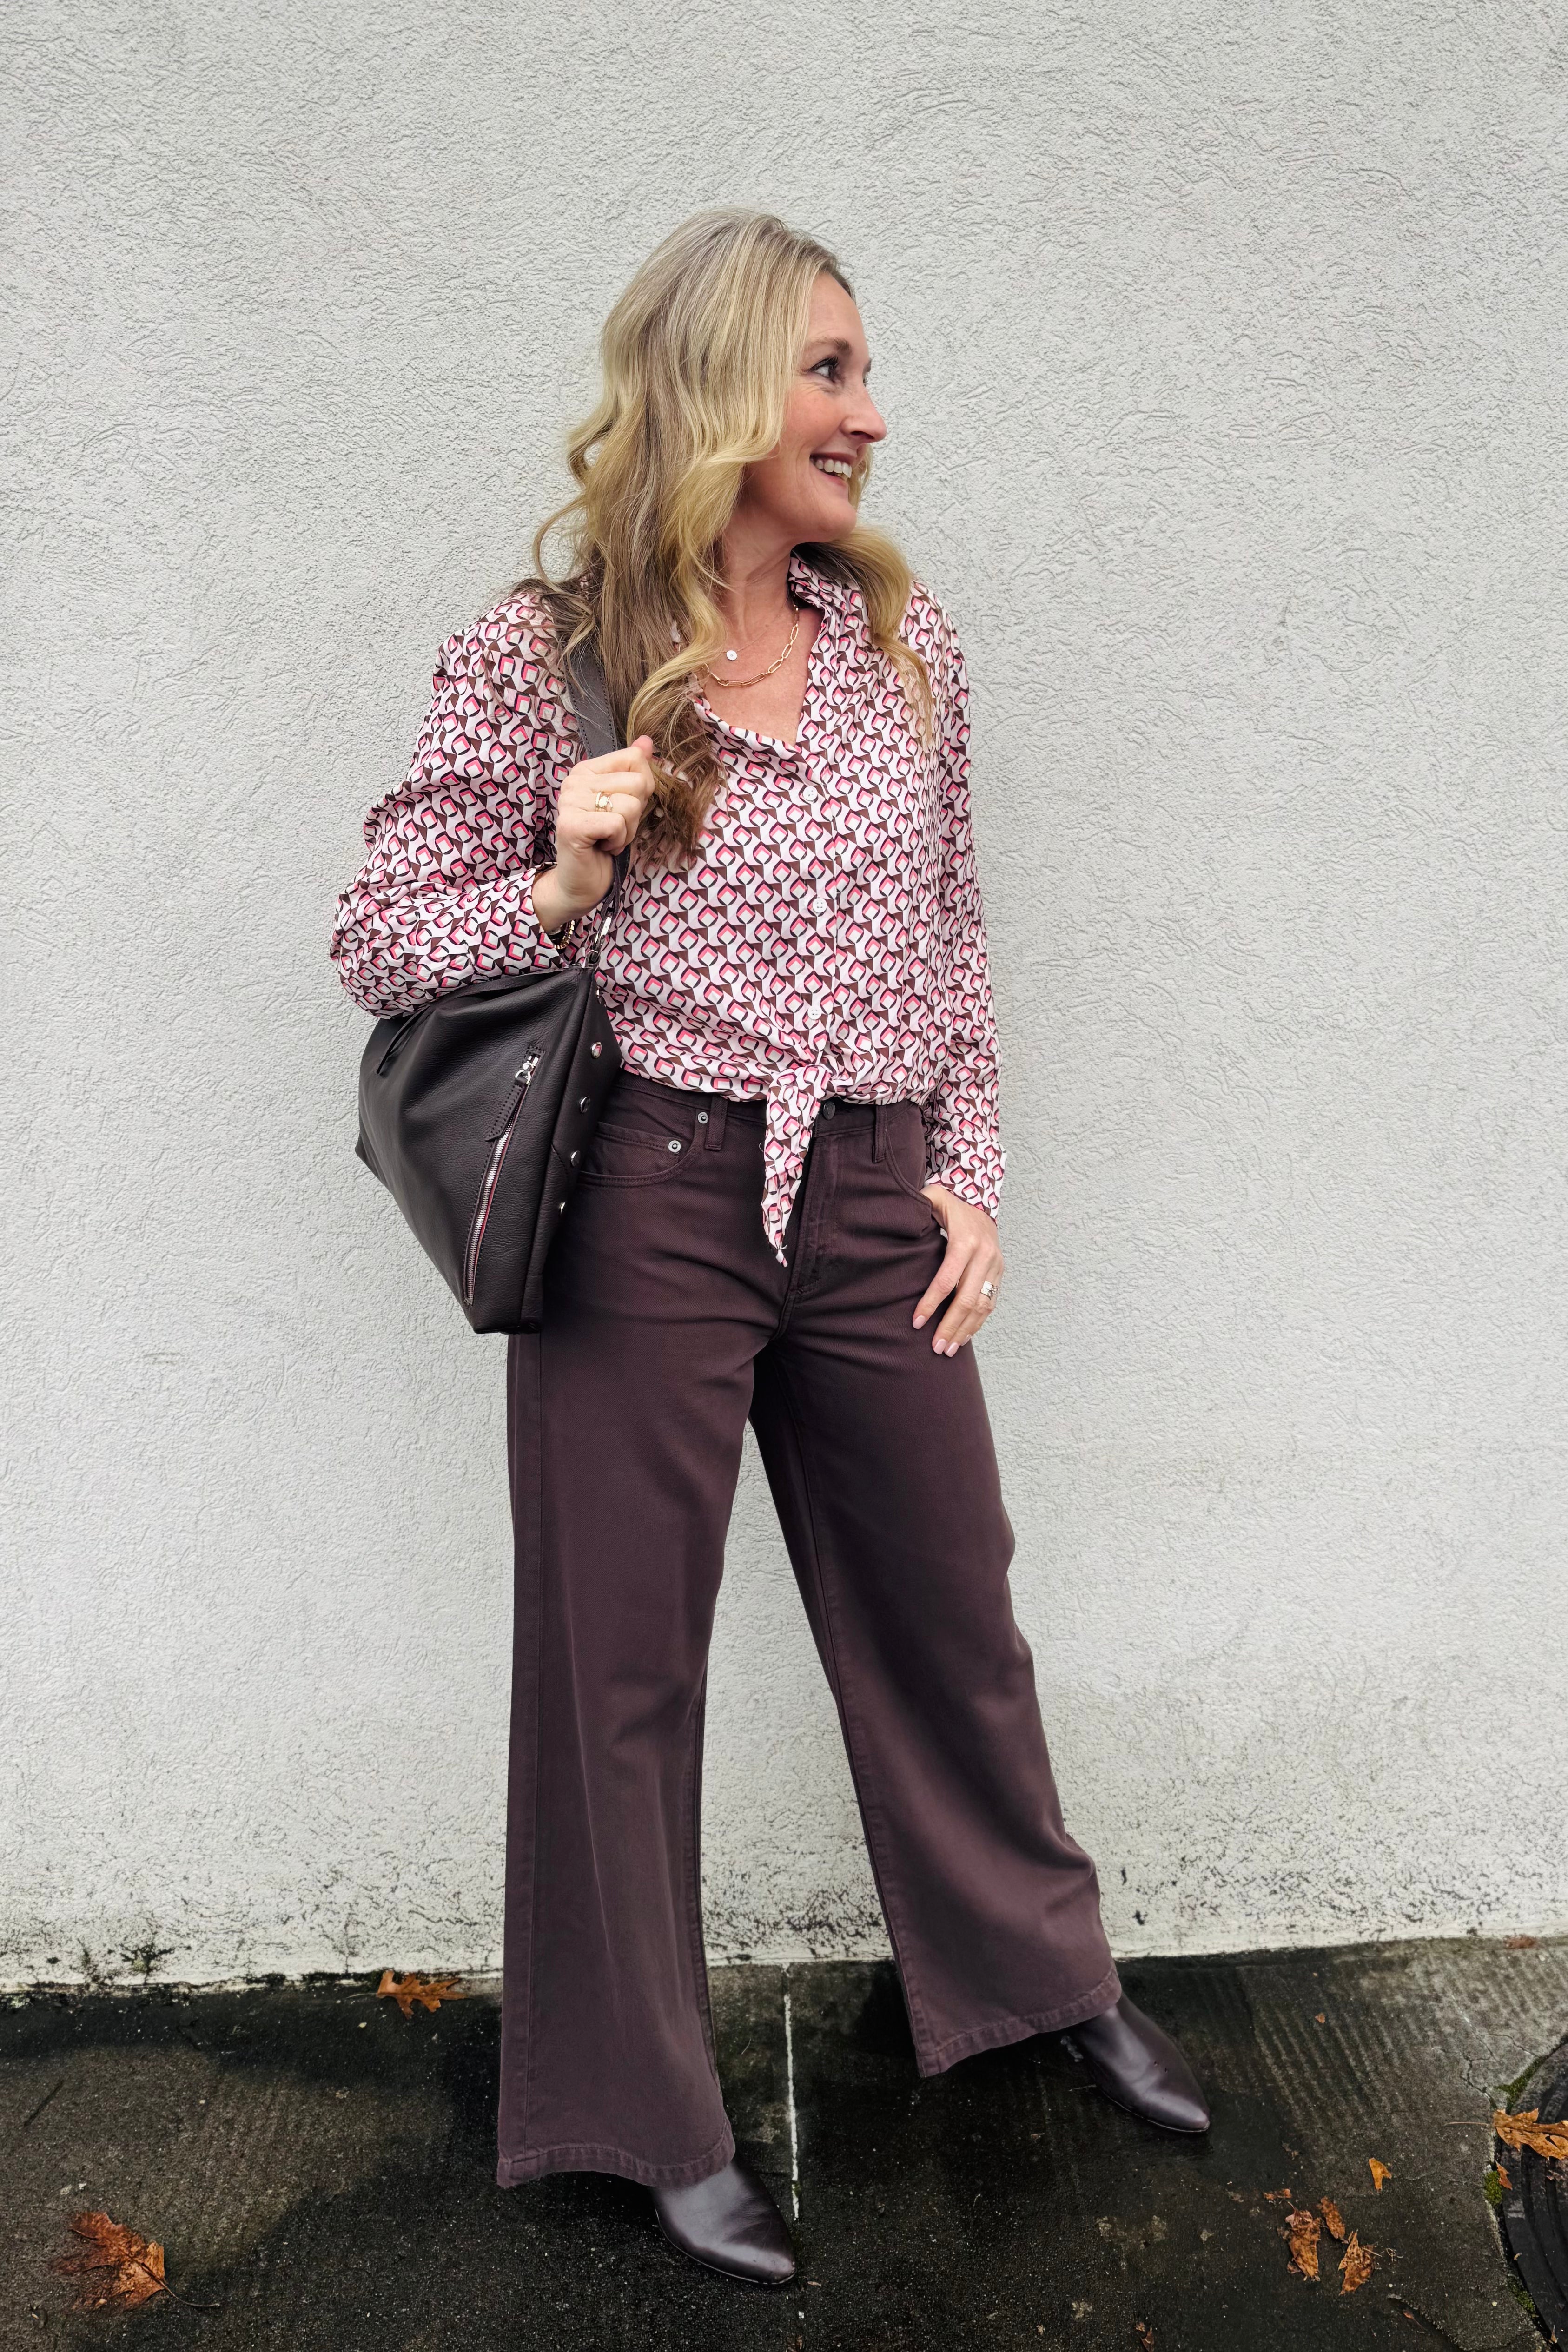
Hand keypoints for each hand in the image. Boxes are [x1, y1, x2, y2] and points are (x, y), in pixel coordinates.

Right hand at [530, 735, 656, 933]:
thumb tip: (647, 741)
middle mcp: (574, 781)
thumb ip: (635, 771)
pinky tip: (603, 847)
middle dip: (635, 813)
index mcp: (586, 770)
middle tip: (614, 829)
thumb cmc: (605, 843)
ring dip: (627, 830)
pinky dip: (618, 842)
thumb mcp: (627, 804)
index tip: (620, 809)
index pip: (634, 759)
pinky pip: (617, 823)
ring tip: (608, 839)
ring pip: (630, 805)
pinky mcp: (573, 825)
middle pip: (637, 782)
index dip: (640, 790)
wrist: (582, 882)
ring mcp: (570, 802)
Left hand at [911, 1187, 1002, 1355]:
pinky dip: (978, 1322)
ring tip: (948, 1349)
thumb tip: (891, 1218)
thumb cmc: (949, 1204)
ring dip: (966, 1330)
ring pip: (983, 1305)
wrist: (981, 1203)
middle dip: (951, 1326)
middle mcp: (985, 1255)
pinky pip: (991, 1303)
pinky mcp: (1000, 1273)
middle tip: (936, 1348)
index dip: (931, 1303)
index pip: (947, 1279)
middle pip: (968, 1299)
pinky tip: (964, 1337)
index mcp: (965, 1241)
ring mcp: (996, 1266)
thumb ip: (916, 1207)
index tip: (916, 1322)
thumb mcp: (932, 1198)